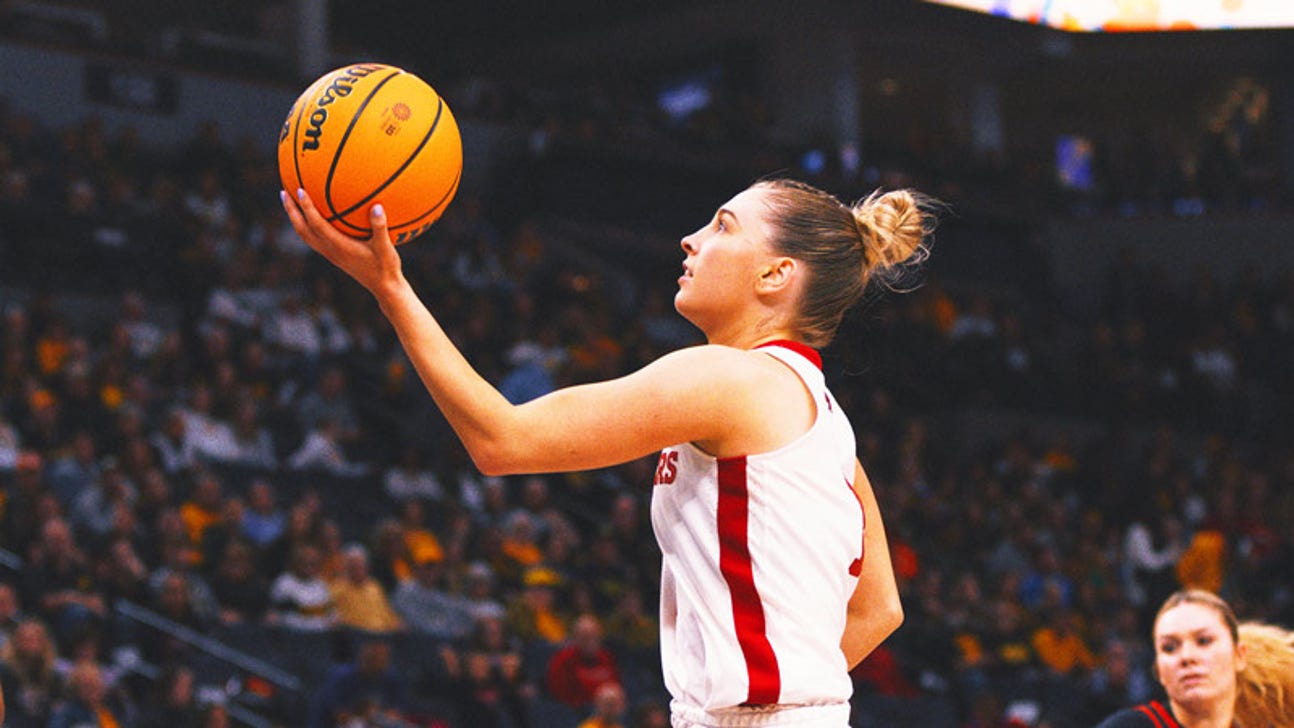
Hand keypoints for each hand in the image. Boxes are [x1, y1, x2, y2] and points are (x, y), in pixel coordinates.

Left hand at [280, 188, 404, 295]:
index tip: (300, 190)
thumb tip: (377, 206)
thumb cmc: (386, 267)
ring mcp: (330, 254)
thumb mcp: (386, 247)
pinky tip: (312, 214)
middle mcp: (330, 250)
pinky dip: (306, 224)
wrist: (384, 288)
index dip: (307, 208)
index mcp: (340, 247)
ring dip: (295, 217)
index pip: (317, 225)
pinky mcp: (333, 255)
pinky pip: (313, 237)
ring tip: (289, 201)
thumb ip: (380, 227)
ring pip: (305, 235)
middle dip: (291, 211)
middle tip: (284, 191)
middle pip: (302, 230)